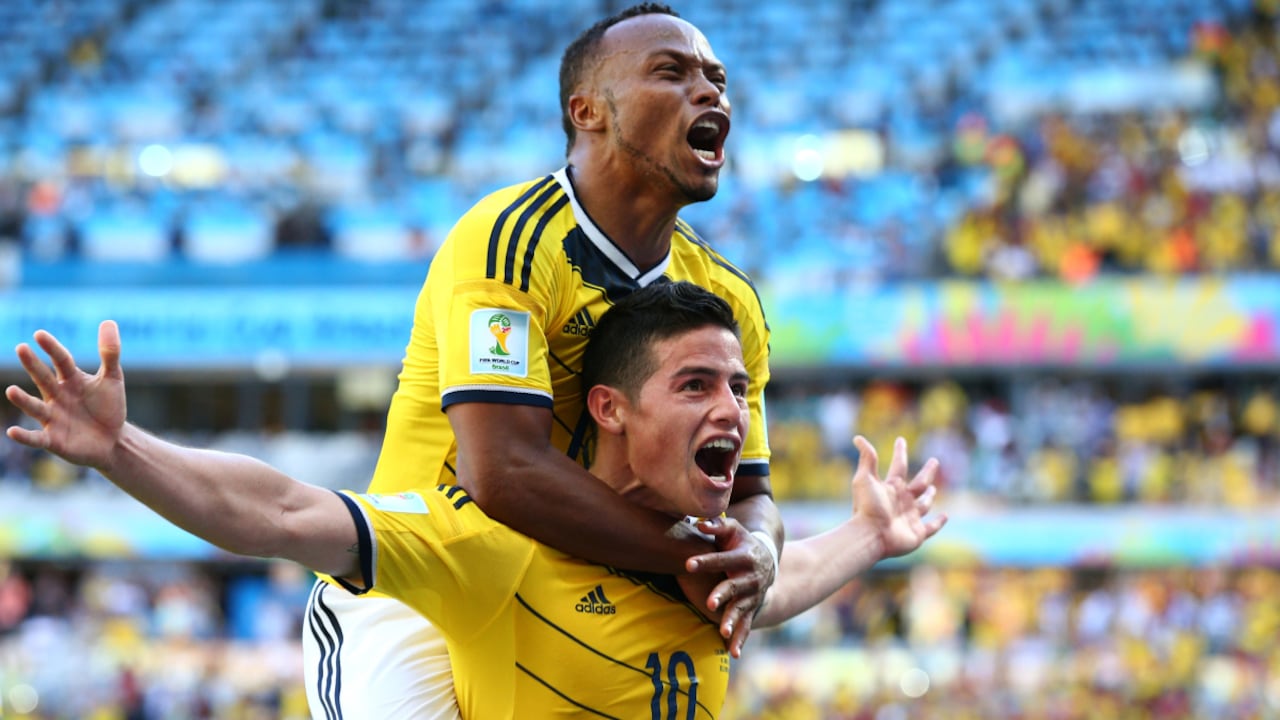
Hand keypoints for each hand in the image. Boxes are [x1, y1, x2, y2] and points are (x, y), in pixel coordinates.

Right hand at [5, 321, 125, 470]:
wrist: (113, 439)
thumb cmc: (109, 407)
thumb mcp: (112, 379)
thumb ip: (110, 353)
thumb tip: (108, 321)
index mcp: (71, 379)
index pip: (61, 361)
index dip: (52, 348)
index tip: (39, 334)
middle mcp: (57, 396)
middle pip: (44, 378)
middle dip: (33, 365)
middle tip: (21, 348)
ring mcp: (53, 417)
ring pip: (35, 407)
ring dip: (23, 400)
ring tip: (11, 391)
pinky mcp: (53, 440)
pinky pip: (36, 438)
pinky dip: (24, 436)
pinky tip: (12, 432)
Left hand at [683, 517, 774, 657]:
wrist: (766, 561)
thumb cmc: (740, 543)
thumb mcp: (733, 530)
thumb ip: (716, 526)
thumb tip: (698, 523)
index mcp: (744, 556)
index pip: (723, 559)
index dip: (706, 561)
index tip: (688, 564)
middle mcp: (751, 578)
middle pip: (734, 587)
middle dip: (722, 594)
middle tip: (709, 603)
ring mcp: (752, 596)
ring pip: (741, 609)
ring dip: (732, 621)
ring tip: (723, 631)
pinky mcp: (752, 609)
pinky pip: (746, 626)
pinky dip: (741, 639)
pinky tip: (734, 653)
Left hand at [852, 435, 945, 560]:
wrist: (870, 535)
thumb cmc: (867, 507)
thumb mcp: (865, 478)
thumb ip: (867, 458)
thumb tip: (858, 437)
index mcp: (892, 487)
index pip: (899, 466)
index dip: (900, 453)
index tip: (900, 440)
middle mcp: (902, 501)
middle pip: (918, 484)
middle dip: (927, 473)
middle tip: (934, 461)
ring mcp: (910, 517)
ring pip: (924, 504)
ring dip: (929, 497)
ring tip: (933, 489)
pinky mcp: (917, 533)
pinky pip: (931, 528)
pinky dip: (939, 523)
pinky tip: (945, 516)